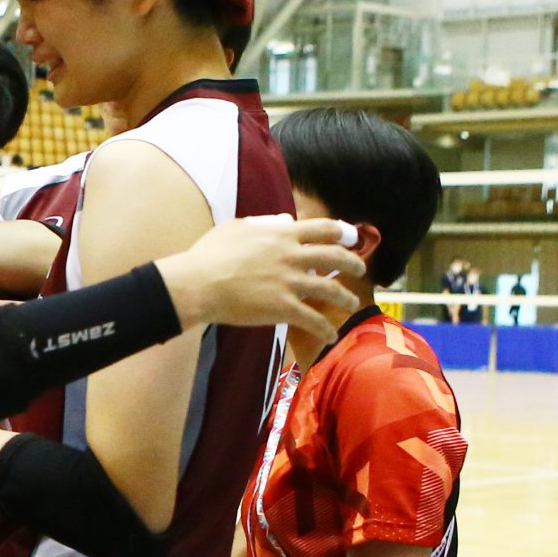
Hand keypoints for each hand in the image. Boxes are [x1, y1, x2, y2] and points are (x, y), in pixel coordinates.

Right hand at [158, 215, 364, 339]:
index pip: (323, 229)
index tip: (350, 237)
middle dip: (353, 263)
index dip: (342, 232)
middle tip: (359, 269)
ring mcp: (290, 283)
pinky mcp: (283, 308)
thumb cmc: (208, 255)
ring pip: (331, 289)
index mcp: (282, 235)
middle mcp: (292, 257)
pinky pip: (313, 320)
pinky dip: (325, 329)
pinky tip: (331, 336)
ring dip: (345, 297)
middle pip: (336, 257)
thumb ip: (263, 222)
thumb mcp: (235, 228)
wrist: (198, 284)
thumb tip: (282, 220)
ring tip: (351, 303)